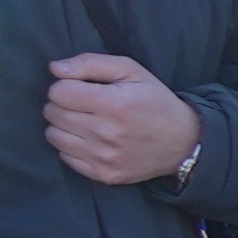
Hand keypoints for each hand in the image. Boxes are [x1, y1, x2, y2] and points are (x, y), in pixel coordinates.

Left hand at [44, 52, 200, 184]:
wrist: (184, 143)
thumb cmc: (156, 101)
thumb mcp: (132, 71)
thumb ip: (91, 63)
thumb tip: (54, 69)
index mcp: (114, 104)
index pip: (58, 92)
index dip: (65, 86)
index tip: (81, 88)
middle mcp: (107, 133)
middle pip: (52, 113)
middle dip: (63, 104)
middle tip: (83, 105)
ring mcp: (104, 157)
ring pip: (53, 136)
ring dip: (64, 126)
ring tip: (84, 122)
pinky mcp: (104, 174)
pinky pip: (64, 156)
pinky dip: (72, 146)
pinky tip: (90, 140)